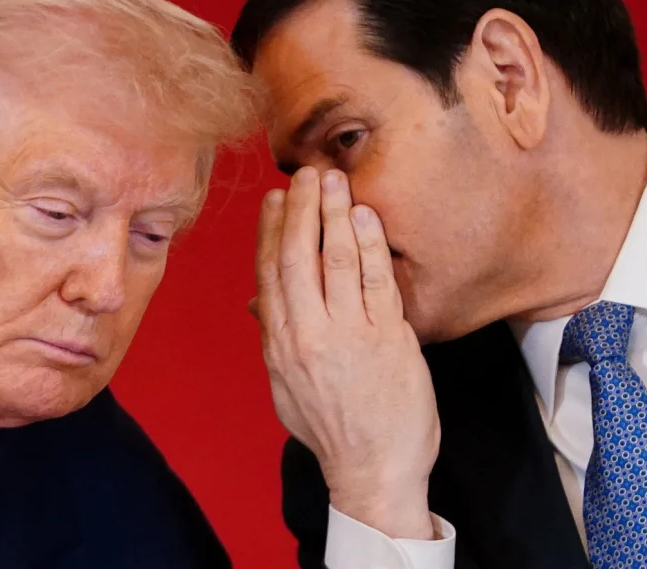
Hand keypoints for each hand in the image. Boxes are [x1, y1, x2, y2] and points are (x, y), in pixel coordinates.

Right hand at [254, 166, 440, 539]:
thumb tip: (260, 303)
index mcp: (280, 345)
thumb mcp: (287, 388)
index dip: (271, 232)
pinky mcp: (387, 338)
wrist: (373, 472)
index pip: (270, 274)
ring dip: (334, 215)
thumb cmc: (333, 431)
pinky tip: (365, 216)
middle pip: (298, 258)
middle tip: (306, 174)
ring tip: (334, 181)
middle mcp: (308, 335)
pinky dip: (369, 244)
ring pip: (335, 261)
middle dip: (301, 210)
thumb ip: (274, 340)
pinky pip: (375, 280)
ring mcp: (348, 335)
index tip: (275, 200)